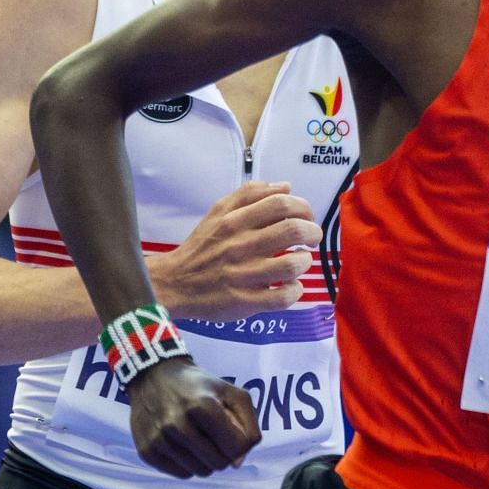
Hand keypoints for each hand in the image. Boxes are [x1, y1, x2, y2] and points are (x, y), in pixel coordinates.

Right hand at [127, 356, 259, 476]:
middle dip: (222, 453)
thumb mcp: (231, 393)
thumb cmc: (197, 386)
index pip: (236, 447)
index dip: (239, 441)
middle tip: (212, 436)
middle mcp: (176, 424)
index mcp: (201, 406)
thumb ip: (249, 426)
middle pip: (219, 463)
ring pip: (200, 471)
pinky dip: (187, 464)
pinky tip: (182, 445)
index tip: (229, 430)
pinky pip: (181, 473)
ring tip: (196, 439)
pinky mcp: (146, 450)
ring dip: (204, 460)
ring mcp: (159, 438)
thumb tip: (237, 463)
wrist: (151, 376)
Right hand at [150, 181, 320, 320]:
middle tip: (310, 239)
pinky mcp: (245, 301)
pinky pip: (284, 297)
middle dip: (313, 233)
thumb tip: (285, 186)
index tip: (305, 217)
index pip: (281, 203)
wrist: (174, 282)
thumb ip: (249, 195)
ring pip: (292, 265)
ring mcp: (242, 275)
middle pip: (294, 230)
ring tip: (299, 261)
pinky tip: (289, 285)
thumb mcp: (217, 213)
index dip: (304, 208)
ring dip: (304, 261)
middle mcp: (238, 246)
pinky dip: (295, 290)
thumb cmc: (202, 247)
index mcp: (233, 221)